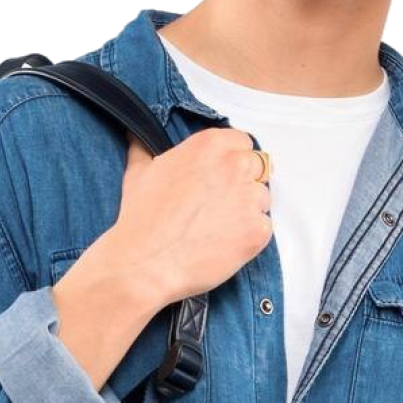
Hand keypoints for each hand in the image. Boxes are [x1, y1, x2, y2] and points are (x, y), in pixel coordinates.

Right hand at [110, 128, 274, 308]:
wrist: (147, 262)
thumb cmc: (144, 220)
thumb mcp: (138, 172)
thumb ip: (144, 149)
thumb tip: (139, 140)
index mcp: (209, 146)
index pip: (242, 142)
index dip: (233, 159)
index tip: (225, 173)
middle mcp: (234, 166)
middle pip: (257, 167)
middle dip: (244, 182)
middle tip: (221, 202)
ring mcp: (249, 198)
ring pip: (262, 198)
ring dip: (248, 209)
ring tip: (219, 225)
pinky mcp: (258, 229)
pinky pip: (265, 226)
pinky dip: (250, 234)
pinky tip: (225, 241)